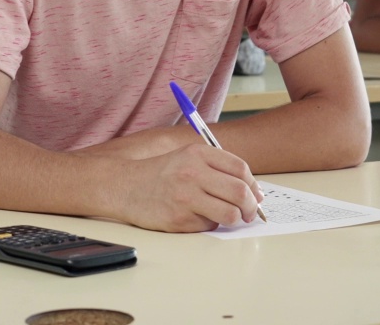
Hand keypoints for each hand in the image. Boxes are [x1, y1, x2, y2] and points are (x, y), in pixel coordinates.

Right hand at [111, 143, 263, 232]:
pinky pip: (209, 225)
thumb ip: (218, 168)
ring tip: (229, 217)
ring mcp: (185, 197)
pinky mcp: (179, 219)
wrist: (125, 187)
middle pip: (240, 192)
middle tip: (249, 212)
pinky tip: (197, 216)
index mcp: (198, 153)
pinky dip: (210, 223)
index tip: (255, 195)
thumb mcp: (188, 157)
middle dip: (251, 206)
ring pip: (230, 213)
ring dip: (235, 219)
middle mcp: (192, 173)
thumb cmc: (162, 174)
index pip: (240, 169)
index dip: (253, 185)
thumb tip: (253, 191)